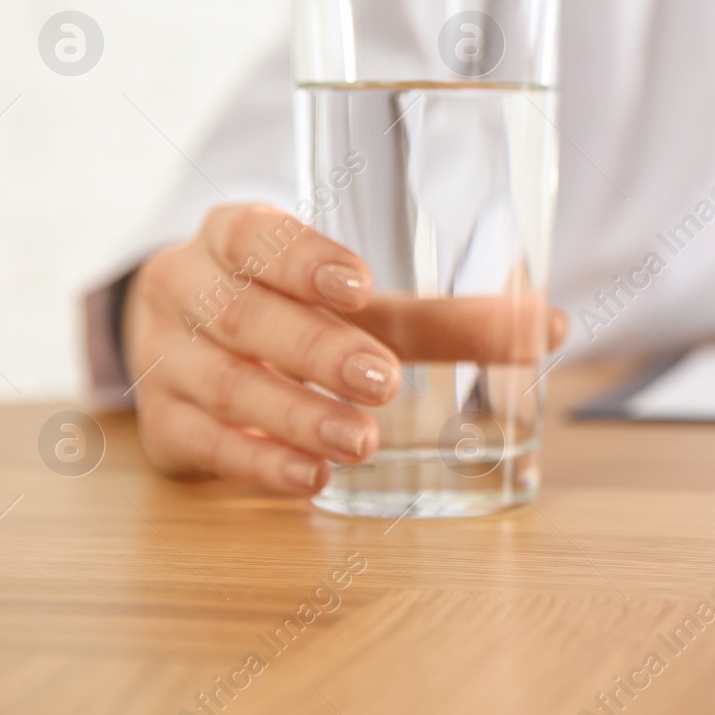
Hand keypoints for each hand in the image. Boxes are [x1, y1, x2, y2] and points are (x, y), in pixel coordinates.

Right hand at [122, 204, 564, 494]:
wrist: (181, 339)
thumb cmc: (289, 306)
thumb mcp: (353, 300)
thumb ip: (443, 317)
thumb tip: (549, 327)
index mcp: (233, 236)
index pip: (255, 235)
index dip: (302, 258)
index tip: (358, 285)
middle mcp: (188, 290)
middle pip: (245, 316)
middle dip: (316, 350)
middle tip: (382, 380)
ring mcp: (166, 360)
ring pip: (224, 384)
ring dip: (295, 415)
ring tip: (358, 442)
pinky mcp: (164, 426)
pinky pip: (204, 445)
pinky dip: (258, 465)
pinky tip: (309, 479)